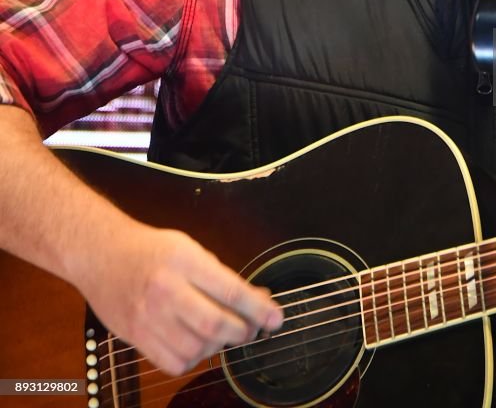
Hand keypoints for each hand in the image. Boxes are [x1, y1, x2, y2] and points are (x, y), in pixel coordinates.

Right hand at [69, 220, 283, 375]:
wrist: (101, 254)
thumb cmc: (150, 250)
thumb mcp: (189, 248)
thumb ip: (219, 276)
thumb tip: (256, 299)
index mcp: (184, 261)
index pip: (230, 289)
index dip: (258, 308)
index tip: (276, 318)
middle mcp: (166, 289)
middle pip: (215, 324)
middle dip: (242, 331)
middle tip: (251, 328)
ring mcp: (149, 317)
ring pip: (196, 349)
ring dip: (219, 347)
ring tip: (223, 335)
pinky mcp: (135, 337)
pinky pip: (173, 364)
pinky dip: (193, 360)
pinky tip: (196, 346)